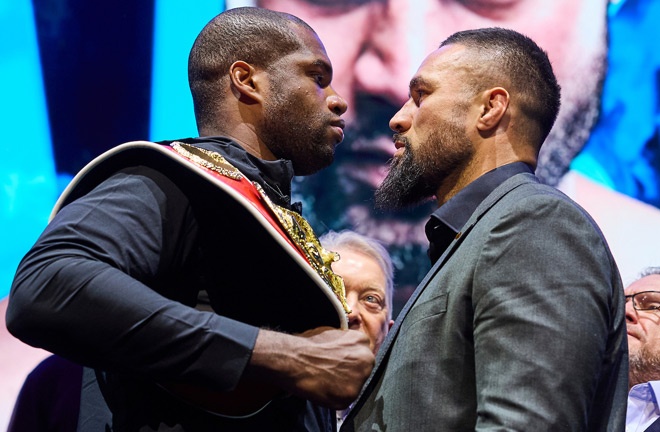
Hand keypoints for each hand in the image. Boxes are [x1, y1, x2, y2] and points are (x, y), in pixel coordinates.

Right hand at [247, 327, 374, 408]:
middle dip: (350, 372)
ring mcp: (360, 379)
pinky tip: (323, 389)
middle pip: (362, 369)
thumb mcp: (333, 332)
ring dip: (343, 385)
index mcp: (362, 340)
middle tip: (333, 373)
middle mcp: (366, 360)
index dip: (350, 359)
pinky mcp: (350, 396)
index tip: (340, 363)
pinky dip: (335, 397)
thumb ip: (346, 341)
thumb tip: (345, 347)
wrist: (296, 359)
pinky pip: (345, 399)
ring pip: (355, 385)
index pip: (362, 353)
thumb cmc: (309, 345)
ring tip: (326, 380)